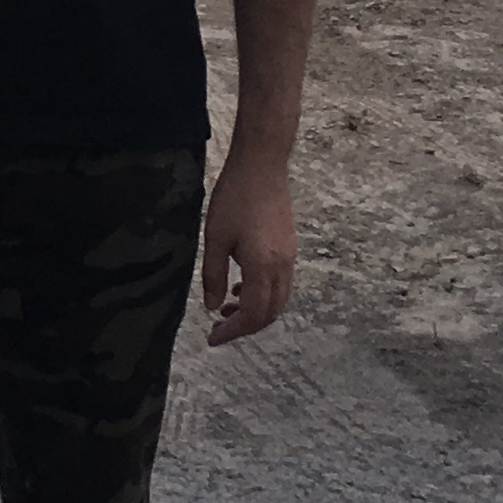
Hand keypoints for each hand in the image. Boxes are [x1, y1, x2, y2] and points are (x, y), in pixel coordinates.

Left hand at [198, 156, 295, 345]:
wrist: (262, 165)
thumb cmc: (235, 198)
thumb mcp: (215, 238)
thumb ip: (213, 276)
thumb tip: (213, 306)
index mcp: (263, 266)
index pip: (254, 314)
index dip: (234, 331)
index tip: (213, 337)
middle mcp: (283, 266)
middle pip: (270, 312)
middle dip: (246, 326)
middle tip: (219, 328)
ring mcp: (290, 256)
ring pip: (278, 299)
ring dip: (255, 310)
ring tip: (227, 307)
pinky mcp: (289, 246)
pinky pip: (280, 283)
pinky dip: (263, 294)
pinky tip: (241, 285)